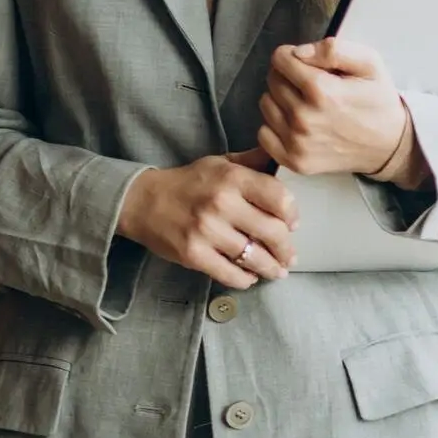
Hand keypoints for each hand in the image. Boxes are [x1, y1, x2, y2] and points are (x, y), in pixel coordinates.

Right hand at [116, 148, 296, 289]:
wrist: (143, 202)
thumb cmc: (189, 182)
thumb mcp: (221, 163)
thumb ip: (253, 162)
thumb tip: (284, 157)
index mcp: (233, 178)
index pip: (279, 197)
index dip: (292, 214)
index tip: (294, 224)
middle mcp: (222, 203)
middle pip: (272, 232)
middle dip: (286, 249)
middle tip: (290, 257)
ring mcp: (207, 231)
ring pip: (254, 257)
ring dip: (271, 268)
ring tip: (278, 271)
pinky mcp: (194, 255)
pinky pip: (231, 274)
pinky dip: (245, 279)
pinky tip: (250, 277)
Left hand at [259, 38, 407, 179]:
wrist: (390, 145)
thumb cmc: (378, 100)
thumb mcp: (369, 63)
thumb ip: (334, 49)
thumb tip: (299, 52)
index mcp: (322, 91)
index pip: (280, 59)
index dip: (291, 55)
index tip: (306, 62)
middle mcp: (304, 118)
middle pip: (272, 80)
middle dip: (287, 75)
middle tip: (309, 83)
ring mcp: (298, 143)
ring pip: (266, 104)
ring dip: (280, 99)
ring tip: (305, 102)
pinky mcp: (294, 161)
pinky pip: (264, 133)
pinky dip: (275, 125)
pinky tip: (296, 123)